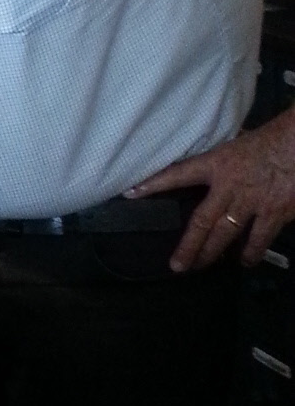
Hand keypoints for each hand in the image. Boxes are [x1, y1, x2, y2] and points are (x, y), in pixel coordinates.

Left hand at [128, 109, 294, 271]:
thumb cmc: (272, 138)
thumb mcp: (239, 143)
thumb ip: (224, 159)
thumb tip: (215, 164)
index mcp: (218, 163)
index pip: (178, 173)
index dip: (153, 183)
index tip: (130, 193)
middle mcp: (230, 187)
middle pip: (202, 222)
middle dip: (188, 246)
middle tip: (176, 266)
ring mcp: (252, 203)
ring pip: (226, 236)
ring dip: (213, 254)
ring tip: (201, 266)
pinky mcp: (275, 213)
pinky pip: (259, 239)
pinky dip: (252, 252)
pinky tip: (245, 261)